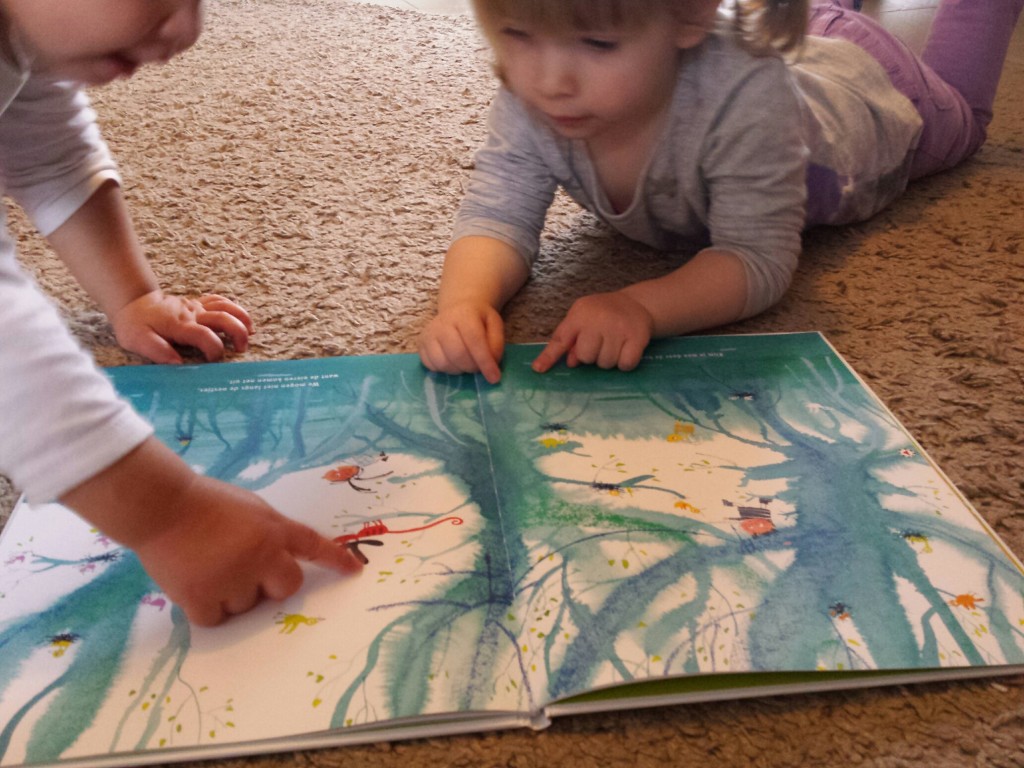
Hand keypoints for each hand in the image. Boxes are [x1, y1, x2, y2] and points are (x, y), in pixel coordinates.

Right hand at [61, 437, 362, 626]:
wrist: (160, 506)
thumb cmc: (204, 502)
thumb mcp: (250, 507)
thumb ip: (270, 532)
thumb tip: (282, 561)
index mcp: (274, 529)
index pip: (314, 545)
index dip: (335, 560)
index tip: (354, 572)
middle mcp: (261, 556)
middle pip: (287, 587)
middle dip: (273, 584)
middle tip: (246, 571)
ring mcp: (232, 579)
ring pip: (249, 606)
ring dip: (235, 595)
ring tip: (208, 569)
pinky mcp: (201, 599)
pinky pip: (218, 620)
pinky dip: (209, 610)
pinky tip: (196, 586)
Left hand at [112, 290, 253, 363]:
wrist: (132, 303)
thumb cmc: (135, 325)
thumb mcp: (138, 341)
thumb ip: (158, 351)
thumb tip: (178, 364)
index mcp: (180, 326)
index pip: (206, 336)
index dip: (214, 350)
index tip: (213, 362)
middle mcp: (192, 314)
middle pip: (223, 318)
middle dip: (238, 333)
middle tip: (241, 349)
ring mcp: (196, 307)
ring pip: (226, 306)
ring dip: (241, 318)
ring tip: (250, 333)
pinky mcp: (197, 303)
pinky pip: (219, 300)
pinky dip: (233, 308)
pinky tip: (241, 318)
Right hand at [418, 302, 504, 383]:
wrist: (458, 310)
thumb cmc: (478, 320)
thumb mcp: (495, 325)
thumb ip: (496, 344)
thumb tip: (491, 365)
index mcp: (464, 314)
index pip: (474, 341)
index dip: (485, 362)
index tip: (494, 378)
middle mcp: (442, 322)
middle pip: (457, 354)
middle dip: (472, 367)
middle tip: (478, 367)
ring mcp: (428, 333)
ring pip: (443, 363)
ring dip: (458, 370)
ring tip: (465, 362)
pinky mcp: (420, 344)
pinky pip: (431, 366)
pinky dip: (445, 369)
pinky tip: (453, 361)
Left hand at [532, 291, 653, 373]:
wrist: (637, 303)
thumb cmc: (603, 314)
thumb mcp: (582, 318)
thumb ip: (571, 339)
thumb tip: (571, 362)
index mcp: (580, 314)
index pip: (561, 339)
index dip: (549, 356)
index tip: (538, 369)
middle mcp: (598, 319)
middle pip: (585, 357)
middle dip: (592, 356)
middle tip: (600, 343)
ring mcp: (618, 328)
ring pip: (605, 363)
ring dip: (609, 359)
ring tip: (614, 343)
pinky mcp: (637, 337)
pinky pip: (625, 364)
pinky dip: (625, 363)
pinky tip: (626, 349)